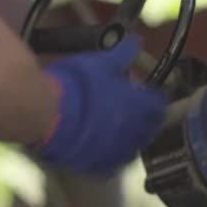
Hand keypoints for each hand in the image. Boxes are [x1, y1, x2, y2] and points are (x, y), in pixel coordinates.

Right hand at [33, 36, 165, 176]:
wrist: (47, 114)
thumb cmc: (78, 84)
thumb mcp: (102, 62)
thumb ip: (123, 53)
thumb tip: (138, 40)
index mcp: (139, 107)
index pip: (158, 104)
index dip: (154, 98)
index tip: (148, 93)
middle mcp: (133, 133)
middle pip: (149, 129)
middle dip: (146, 120)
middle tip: (136, 111)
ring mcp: (116, 152)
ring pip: (133, 148)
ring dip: (130, 138)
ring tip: (120, 129)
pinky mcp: (97, 166)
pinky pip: (112, 164)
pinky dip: (111, 155)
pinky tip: (104, 147)